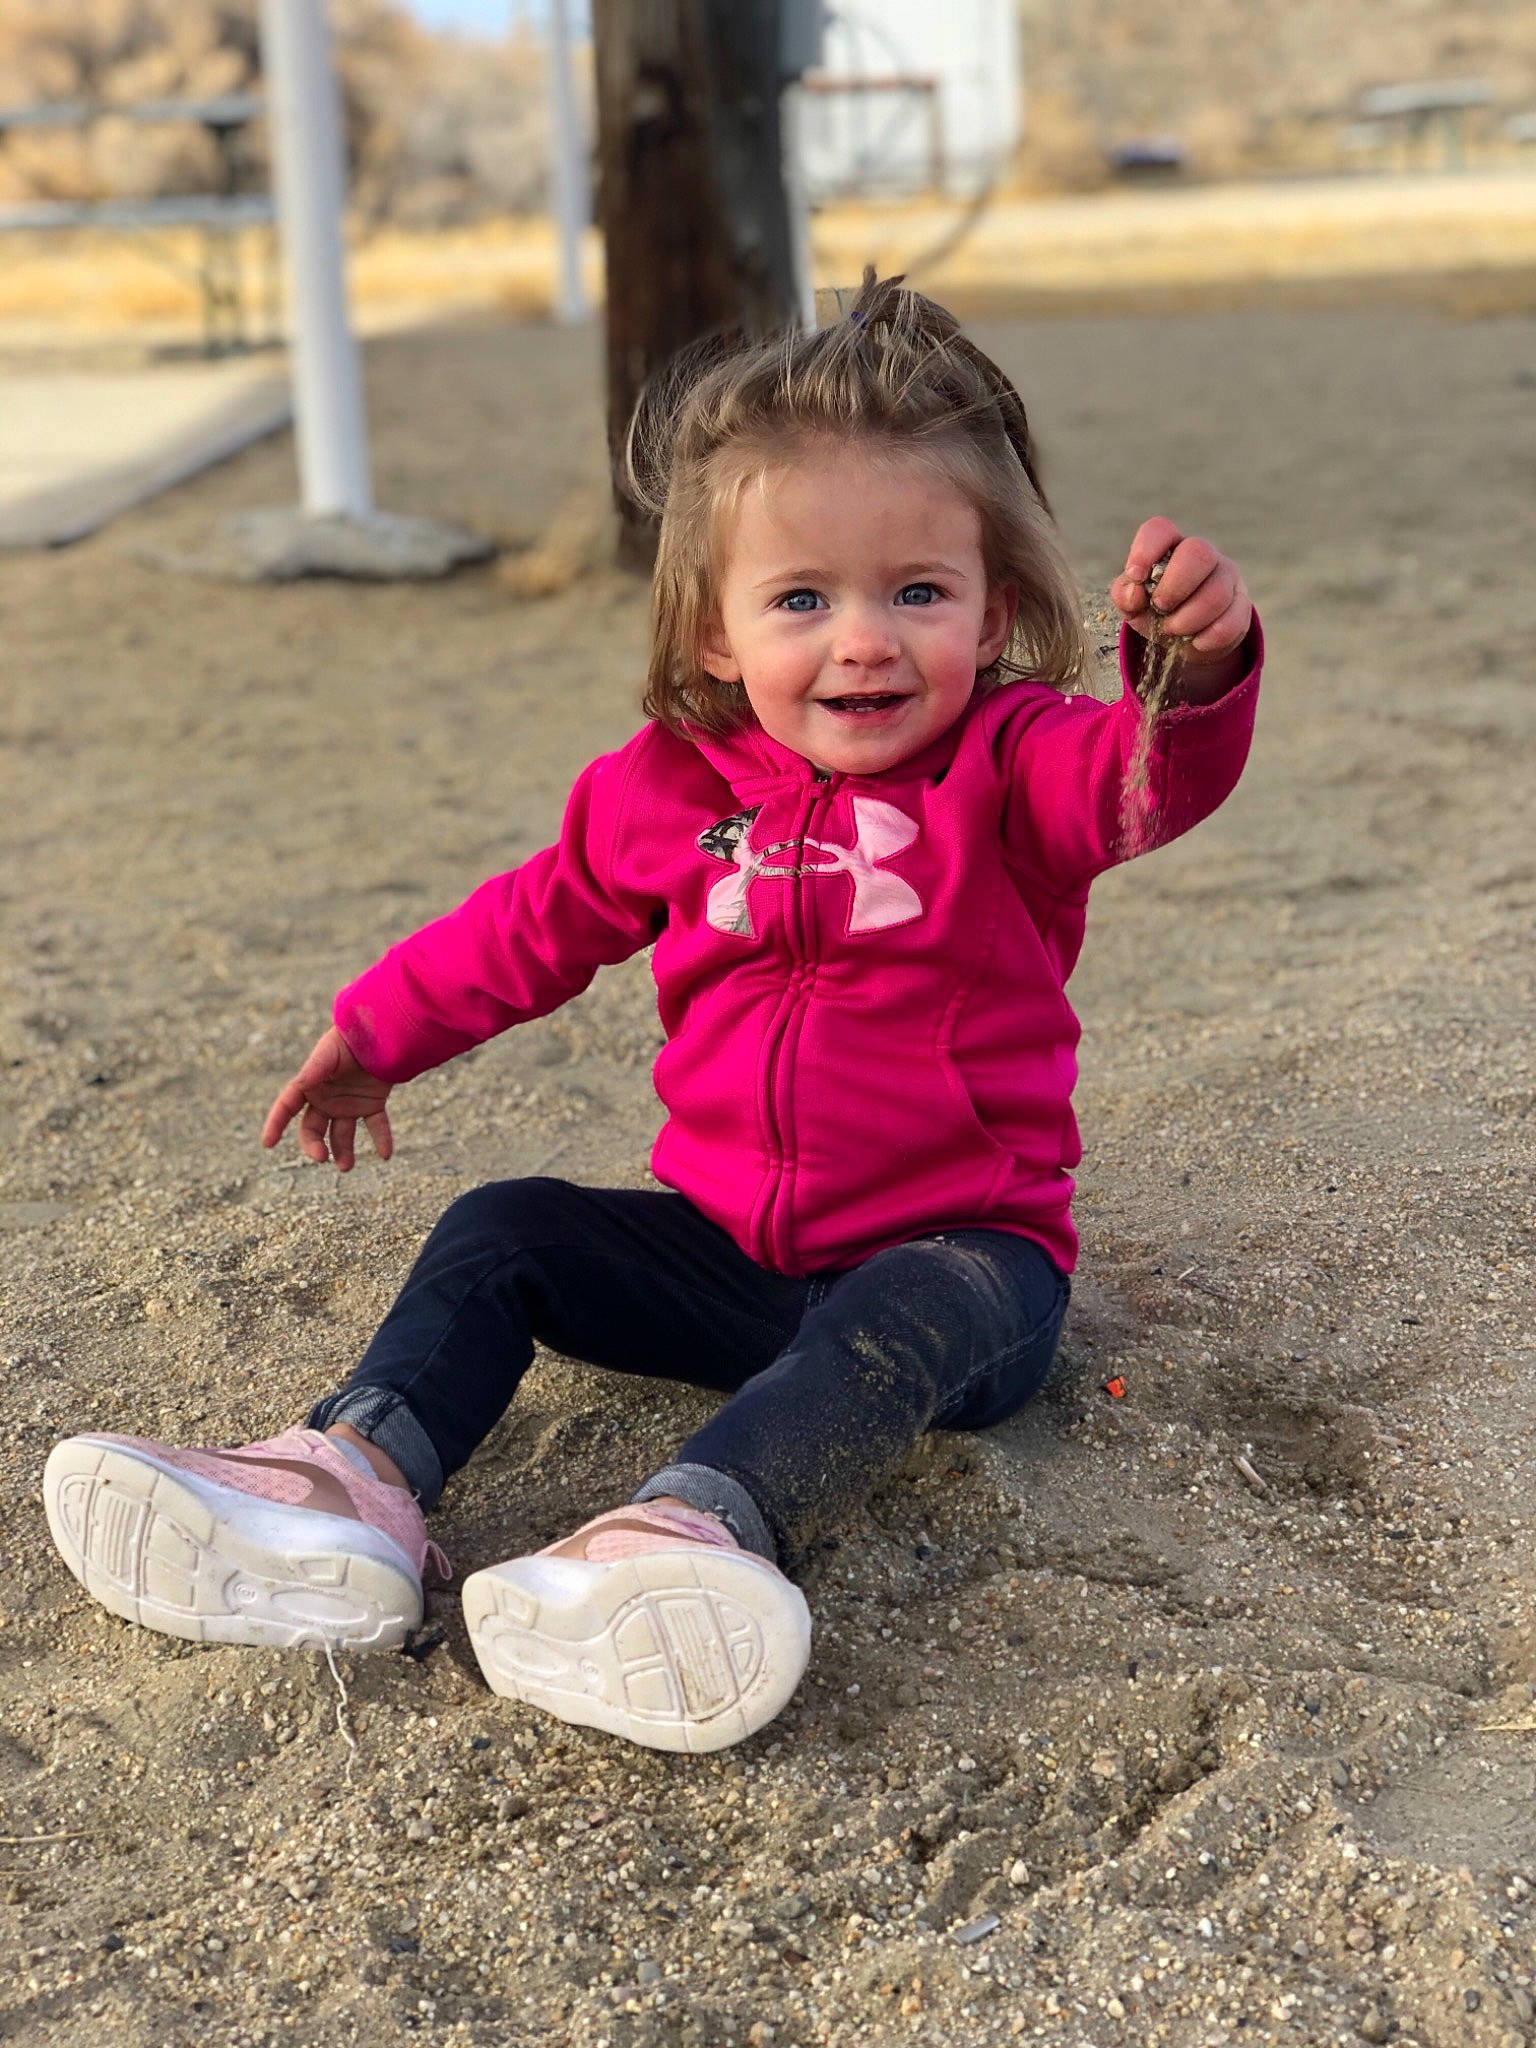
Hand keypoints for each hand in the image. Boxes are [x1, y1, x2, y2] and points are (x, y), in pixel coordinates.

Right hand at [261, 1026, 393, 1171]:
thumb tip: (302, 1084)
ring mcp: (349, 1104)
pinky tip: (386, 1154)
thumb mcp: (329, 1053)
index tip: (268, 1143)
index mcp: (310, 1085)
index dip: (275, 1124)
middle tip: (321, 1157)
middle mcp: (326, 1099)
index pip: (286, 1107)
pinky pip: (376, 1126)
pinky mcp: (372, 1104)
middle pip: (313, 1129)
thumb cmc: (349, 1039)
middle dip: (314, 1145)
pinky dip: (382, 1140)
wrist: (380, 1030)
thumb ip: (316, 1070)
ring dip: (343, 1152)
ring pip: (342, 1135)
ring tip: (346, 1166)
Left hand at [1111, 517, 1252, 689]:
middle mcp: (1202, 553)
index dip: (1146, 550)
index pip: (1159, 529)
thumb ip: (1125, 595)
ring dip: (1188, 619)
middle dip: (1175, 586)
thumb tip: (1134, 592)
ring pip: (1217, 592)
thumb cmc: (1154, 611)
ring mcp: (1226, 576)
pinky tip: (1197, 641)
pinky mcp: (1242, 604)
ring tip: (1173, 630)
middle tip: (1160, 607)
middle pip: (1199, 552)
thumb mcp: (1132, 604)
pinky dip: (1209, 637)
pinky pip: (1232, 620)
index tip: (1136, 576)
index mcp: (1169, 545)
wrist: (1185, 639)